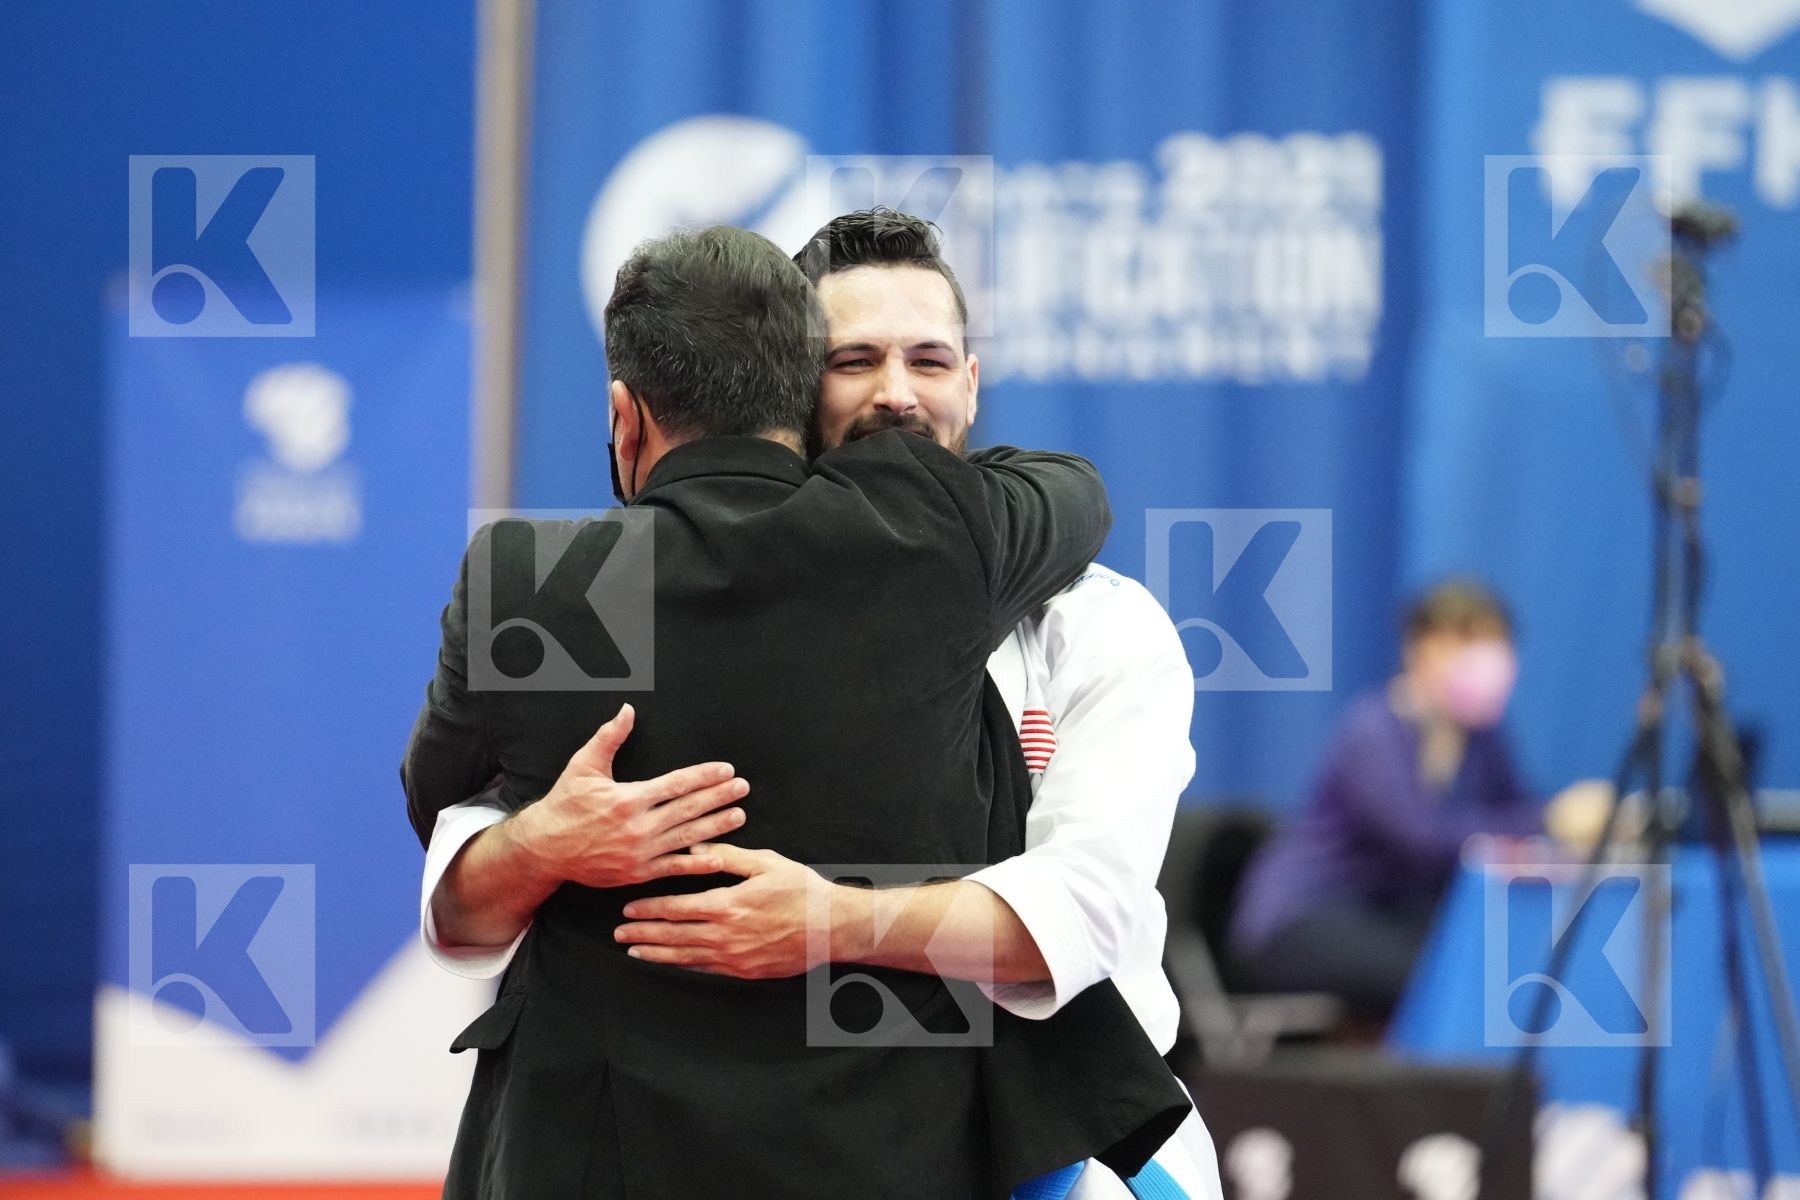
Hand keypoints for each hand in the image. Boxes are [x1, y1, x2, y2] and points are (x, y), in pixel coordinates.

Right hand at [509, 704, 749, 889]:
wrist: (544, 848)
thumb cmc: (565, 804)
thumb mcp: (583, 766)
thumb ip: (609, 737)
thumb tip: (627, 710)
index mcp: (628, 798)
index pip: (676, 784)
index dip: (704, 776)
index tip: (726, 770)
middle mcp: (637, 826)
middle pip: (688, 809)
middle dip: (718, 797)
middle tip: (742, 788)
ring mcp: (639, 853)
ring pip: (686, 838)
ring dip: (716, 826)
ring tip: (739, 815)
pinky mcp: (636, 873)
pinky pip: (672, 868)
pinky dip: (696, 864)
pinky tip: (718, 858)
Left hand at [613, 844, 834, 977]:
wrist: (832, 927)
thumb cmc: (802, 891)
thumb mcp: (766, 863)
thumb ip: (728, 856)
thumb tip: (695, 848)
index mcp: (727, 905)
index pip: (677, 907)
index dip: (651, 909)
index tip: (629, 909)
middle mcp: (725, 935)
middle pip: (674, 936)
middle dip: (643, 934)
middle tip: (619, 934)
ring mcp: (734, 957)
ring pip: (685, 957)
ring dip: (657, 954)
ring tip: (634, 952)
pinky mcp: (744, 971)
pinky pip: (706, 969)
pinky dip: (683, 966)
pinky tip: (670, 964)